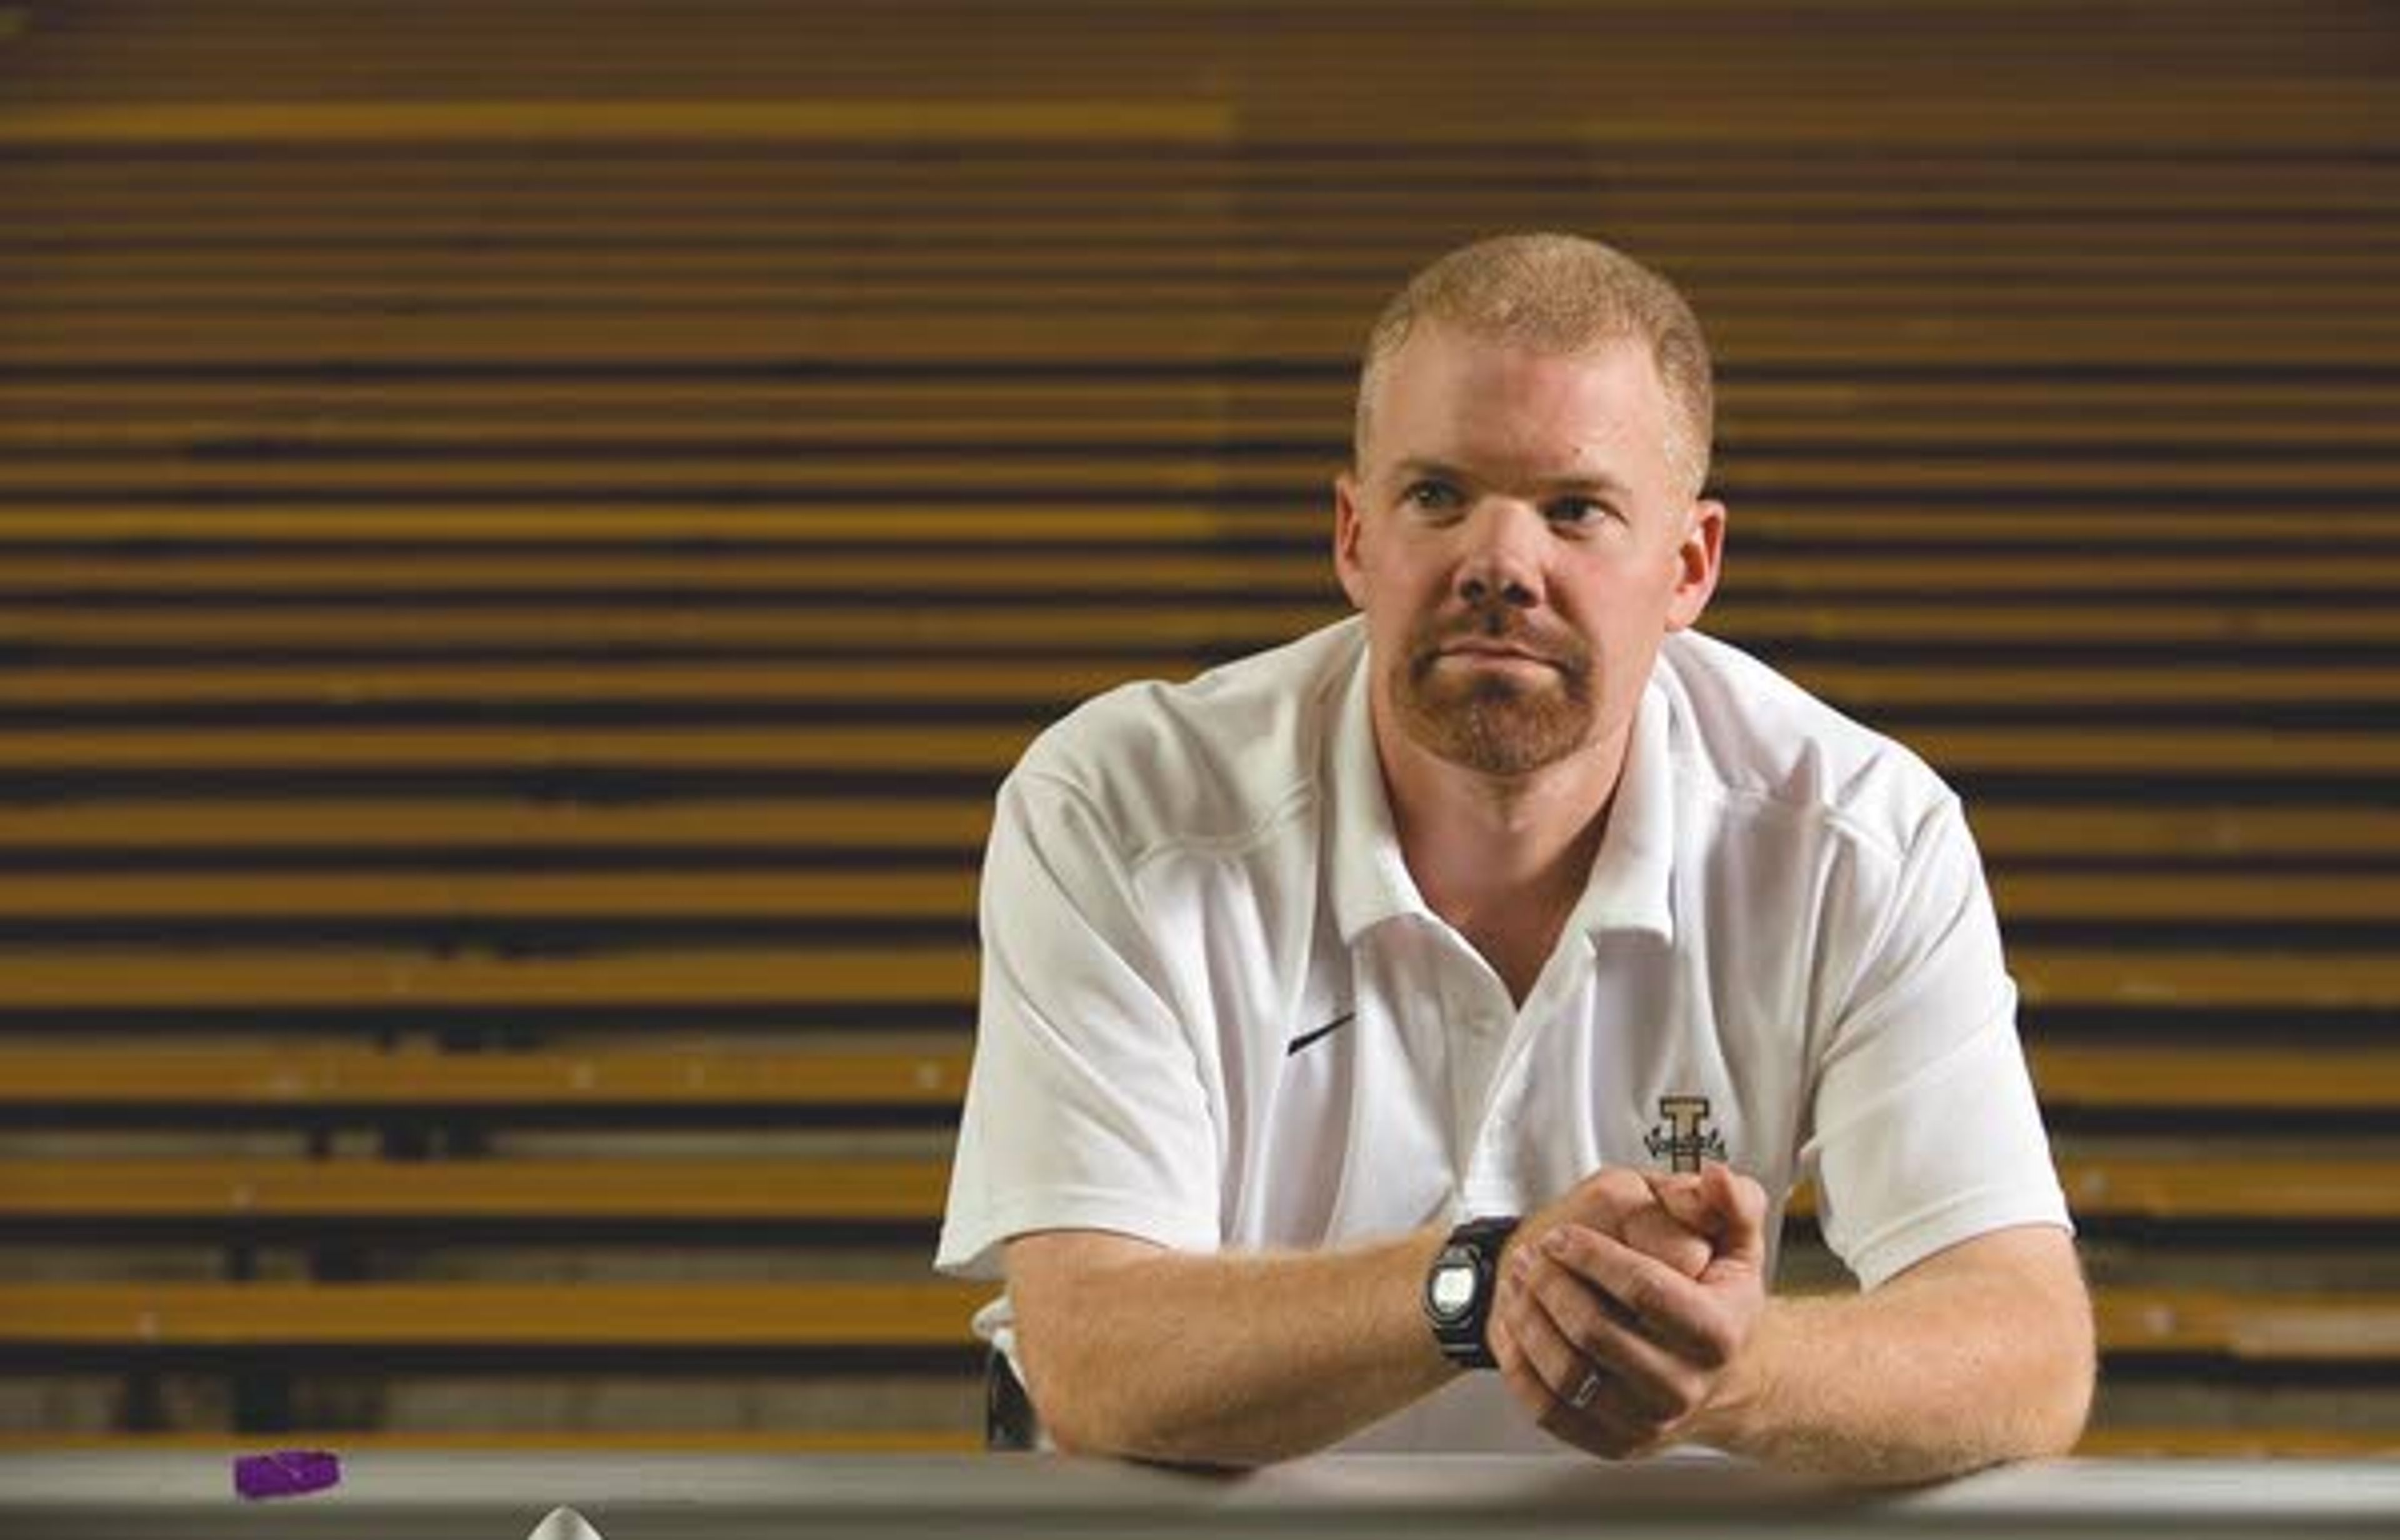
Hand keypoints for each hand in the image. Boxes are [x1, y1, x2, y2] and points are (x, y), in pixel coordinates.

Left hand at [1489, 1162, 1768, 1459]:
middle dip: (1551, 1283)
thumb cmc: (1718, 1301)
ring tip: (1516, 1282)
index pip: (1645, 1289)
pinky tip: (1514, 1326)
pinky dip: (1519, 1366)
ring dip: (1528, 1321)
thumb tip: (1715, 1179)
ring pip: (1567, 1374)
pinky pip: (1550, 1410)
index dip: (1593, 1256)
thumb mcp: (1738, 1243)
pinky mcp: (1615, 1443)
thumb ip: (1731, 1202)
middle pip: (1596, 1332)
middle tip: (1531, 1254)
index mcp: (1719, 1332)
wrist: (1720, 1375)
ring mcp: (1650, 1421)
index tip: (1562, 1236)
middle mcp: (1686, 1384)